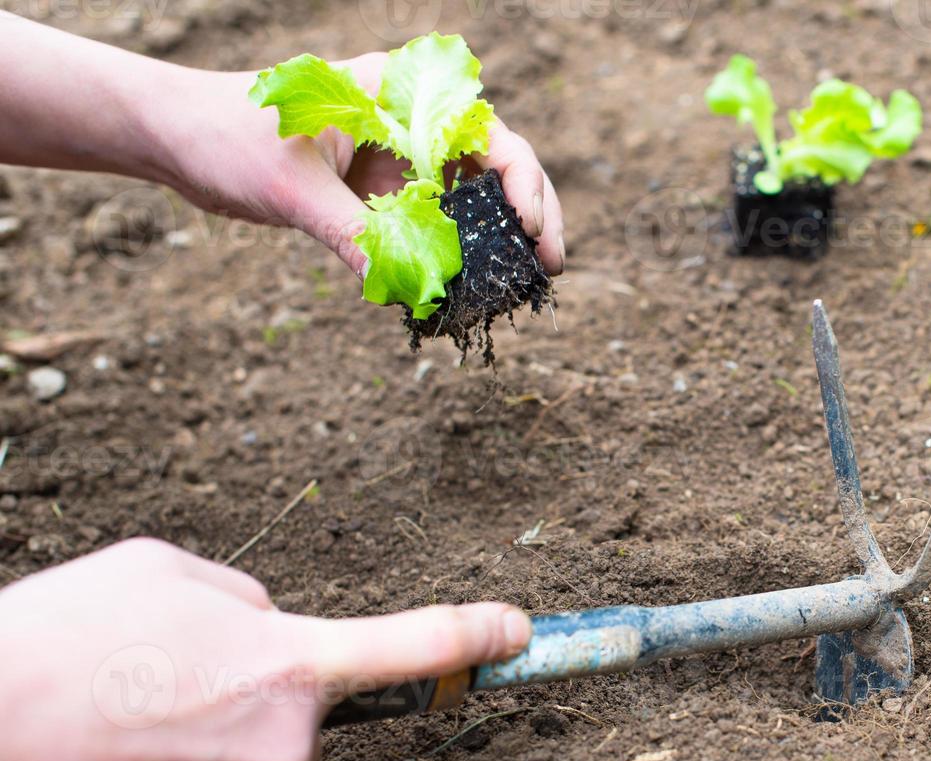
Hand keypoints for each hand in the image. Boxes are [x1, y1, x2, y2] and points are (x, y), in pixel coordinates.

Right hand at [0, 538, 531, 760]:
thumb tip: (267, 627)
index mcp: (293, 663)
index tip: (517, 633)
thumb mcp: (170, 571)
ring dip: (202, 722)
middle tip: (171, 660)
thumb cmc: (67, 634)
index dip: (473, 636)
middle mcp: (281, 745)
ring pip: (245, 749)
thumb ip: (248, 599)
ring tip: (123, 696)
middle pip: (298, 705)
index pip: (414, 647)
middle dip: (253, 679)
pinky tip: (110, 739)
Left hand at [154, 54, 564, 276]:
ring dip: (500, 238)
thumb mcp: (291, 188)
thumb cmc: (224, 135)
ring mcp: (398, 157)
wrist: (172, 138)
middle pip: (496, 163)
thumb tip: (402, 292)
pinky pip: (433, 222)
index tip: (528, 227)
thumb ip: (349, 235)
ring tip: (525, 283)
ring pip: (472, 196)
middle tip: (551, 267)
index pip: (484, 129)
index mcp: (397, 92)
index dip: (520, 178)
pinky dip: (454, 253)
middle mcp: (409, 121)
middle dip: (532, 213)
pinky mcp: (381, 190)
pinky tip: (469, 288)